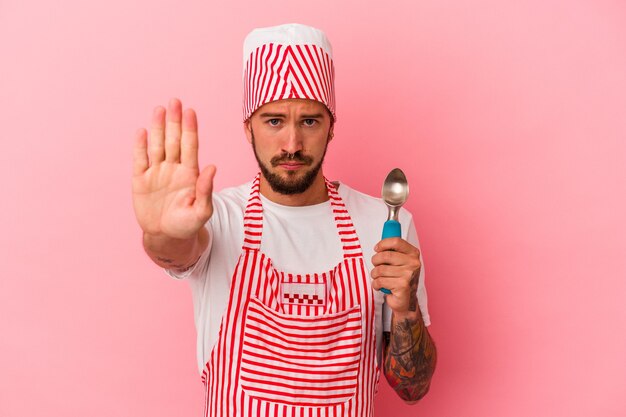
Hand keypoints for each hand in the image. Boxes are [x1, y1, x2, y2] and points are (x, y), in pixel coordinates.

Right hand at [132, 98, 215, 239]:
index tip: (190, 111)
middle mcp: (174, 168)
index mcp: (190, 174)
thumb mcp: (201, 211)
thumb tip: (212, 167)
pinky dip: (140, 146)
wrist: (166, 237)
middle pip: (174, 140)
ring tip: (159, 109)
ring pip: (157, 145)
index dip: (190, 129)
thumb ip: (206, 190)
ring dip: (158, 128)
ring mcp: (156, 172)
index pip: (190, 146)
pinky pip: (140, 160)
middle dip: (174, 121)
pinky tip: (142, 131)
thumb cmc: (187, 225)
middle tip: (175, 101)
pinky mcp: (140, 180)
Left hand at [371, 238, 420, 315]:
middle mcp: (413, 263)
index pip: (396, 241)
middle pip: (385, 255)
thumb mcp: (400, 262)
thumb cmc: (400, 279)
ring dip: (374, 274)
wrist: (406, 300)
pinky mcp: (402, 286)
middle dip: (375, 260)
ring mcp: (409, 275)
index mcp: (413, 254)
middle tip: (376, 265)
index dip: (383, 244)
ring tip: (378, 277)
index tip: (377, 249)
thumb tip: (379, 246)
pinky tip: (380, 286)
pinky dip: (376, 284)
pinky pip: (380, 281)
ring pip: (381, 269)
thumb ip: (392, 251)